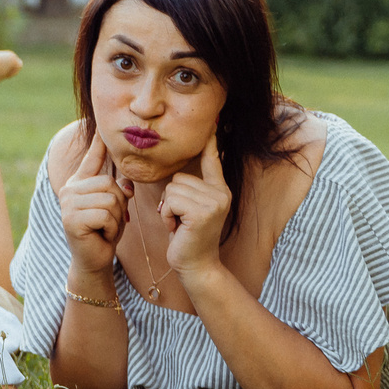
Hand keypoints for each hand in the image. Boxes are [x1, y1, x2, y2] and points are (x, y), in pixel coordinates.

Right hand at [49, 123, 129, 276]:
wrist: (93, 260)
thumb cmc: (104, 232)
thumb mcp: (113, 207)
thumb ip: (117, 190)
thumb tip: (126, 183)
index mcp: (79, 183)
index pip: (91, 159)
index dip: (98, 144)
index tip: (101, 127)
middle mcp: (69, 190)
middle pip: (109, 184)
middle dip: (118, 205)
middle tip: (110, 221)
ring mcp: (68, 203)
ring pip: (110, 199)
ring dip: (115, 218)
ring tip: (105, 228)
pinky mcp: (71, 219)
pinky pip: (105, 215)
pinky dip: (110, 228)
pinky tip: (101, 234)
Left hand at [159, 135, 233, 275]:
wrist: (196, 266)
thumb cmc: (187, 237)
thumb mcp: (190, 209)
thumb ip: (190, 190)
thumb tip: (178, 175)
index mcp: (219, 190)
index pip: (213, 160)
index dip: (210, 141)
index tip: (212, 122)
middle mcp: (221, 193)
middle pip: (178, 177)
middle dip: (171, 199)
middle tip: (181, 219)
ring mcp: (215, 202)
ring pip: (172, 188)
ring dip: (168, 208)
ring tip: (180, 224)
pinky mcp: (203, 212)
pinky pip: (170, 200)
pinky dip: (167, 215)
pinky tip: (177, 229)